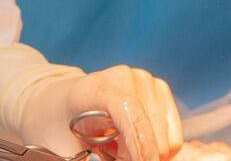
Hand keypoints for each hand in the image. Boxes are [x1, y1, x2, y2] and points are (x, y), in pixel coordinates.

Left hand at [21, 65, 182, 159]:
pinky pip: (173, 134)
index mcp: (95, 88)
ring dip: (146, 151)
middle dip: (137, 156)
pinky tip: (132, 139)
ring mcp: (145, 79)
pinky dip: (156, 145)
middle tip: (110, 155)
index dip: (139, 143)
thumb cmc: (58, 129)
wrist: (57, 104)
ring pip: (167, 138)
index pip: (128, 109)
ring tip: (118, 148)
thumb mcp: (65, 151)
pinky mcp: (159, 88)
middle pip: (151, 129)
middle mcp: (125, 77)